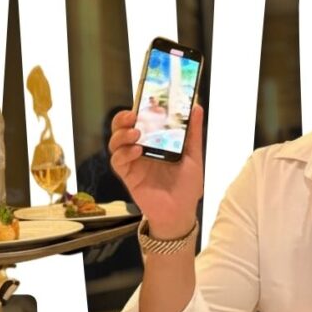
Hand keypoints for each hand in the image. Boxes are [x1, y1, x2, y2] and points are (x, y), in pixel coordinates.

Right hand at [109, 104, 203, 238]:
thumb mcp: (194, 156)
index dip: (137, 108)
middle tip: (133, 115)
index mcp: (155, 142)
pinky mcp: (128, 176)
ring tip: (136, 133)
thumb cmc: (187, 186)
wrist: (181, 212)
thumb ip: (193, 133)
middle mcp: (141, 149)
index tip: (142, 99)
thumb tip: (196, 107)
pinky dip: (124, 154)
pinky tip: (137, 151)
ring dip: (122, 135)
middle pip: (122, 128)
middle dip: (122, 119)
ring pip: (115, 143)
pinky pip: (118, 162)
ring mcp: (133, 163)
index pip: (141, 120)